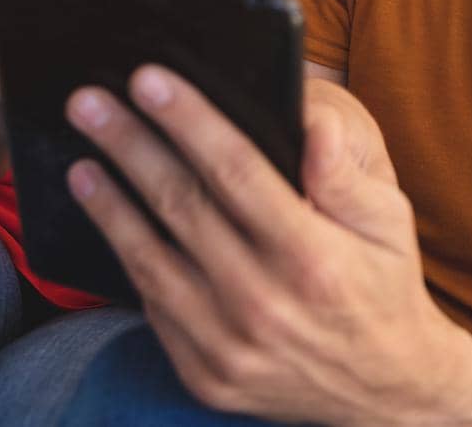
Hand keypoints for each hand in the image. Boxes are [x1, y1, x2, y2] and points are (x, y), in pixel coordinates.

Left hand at [64, 66, 470, 424]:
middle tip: (89, 102)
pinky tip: (110, 220)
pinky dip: (127, 259)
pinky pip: (154, 307)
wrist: (387, 390)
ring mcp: (229, 348)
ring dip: (109, 204)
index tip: (149, 79)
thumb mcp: (390, 222)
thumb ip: (344, 173)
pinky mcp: (206, 377)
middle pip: (180, 205)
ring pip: (151, 259)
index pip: (235, 171)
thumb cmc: (385, 285)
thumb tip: (311, 123)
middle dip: (130, 145)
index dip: (188, 120)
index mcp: (312, 257)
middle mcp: (265, 304)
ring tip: (81, 160)